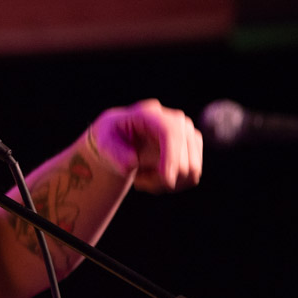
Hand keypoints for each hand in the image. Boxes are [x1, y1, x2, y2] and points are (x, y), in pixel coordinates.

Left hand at [88, 99, 202, 193]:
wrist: (120, 139)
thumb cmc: (110, 138)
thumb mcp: (103, 143)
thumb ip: (115, 153)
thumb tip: (133, 162)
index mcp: (150, 113)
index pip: (171, 132)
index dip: (172, 157)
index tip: (166, 180)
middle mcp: (175, 119)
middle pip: (187, 154)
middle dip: (164, 176)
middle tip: (137, 181)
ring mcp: (188, 133)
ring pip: (191, 169)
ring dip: (166, 182)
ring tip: (142, 178)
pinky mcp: (194, 148)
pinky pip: (191, 176)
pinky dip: (173, 184)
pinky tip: (152, 177)